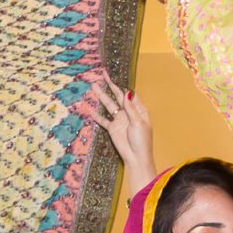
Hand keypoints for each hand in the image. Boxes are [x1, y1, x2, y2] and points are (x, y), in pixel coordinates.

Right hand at [78, 73, 157, 187]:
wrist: (136, 157)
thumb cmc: (142, 140)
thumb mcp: (138, 122)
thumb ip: (131, 108)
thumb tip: (127, 92)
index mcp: (138, 110)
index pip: (130, 94)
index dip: (123, 85)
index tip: (116, 76)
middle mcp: (128, 113)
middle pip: (118, 96)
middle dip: (111, 86)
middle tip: (103, 75)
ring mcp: (119, 120)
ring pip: (109, 105)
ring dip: (102, 96)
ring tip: (94, 87)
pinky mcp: (112, 129)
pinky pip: (103, 120)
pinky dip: (97, 115)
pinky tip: (90, 109)